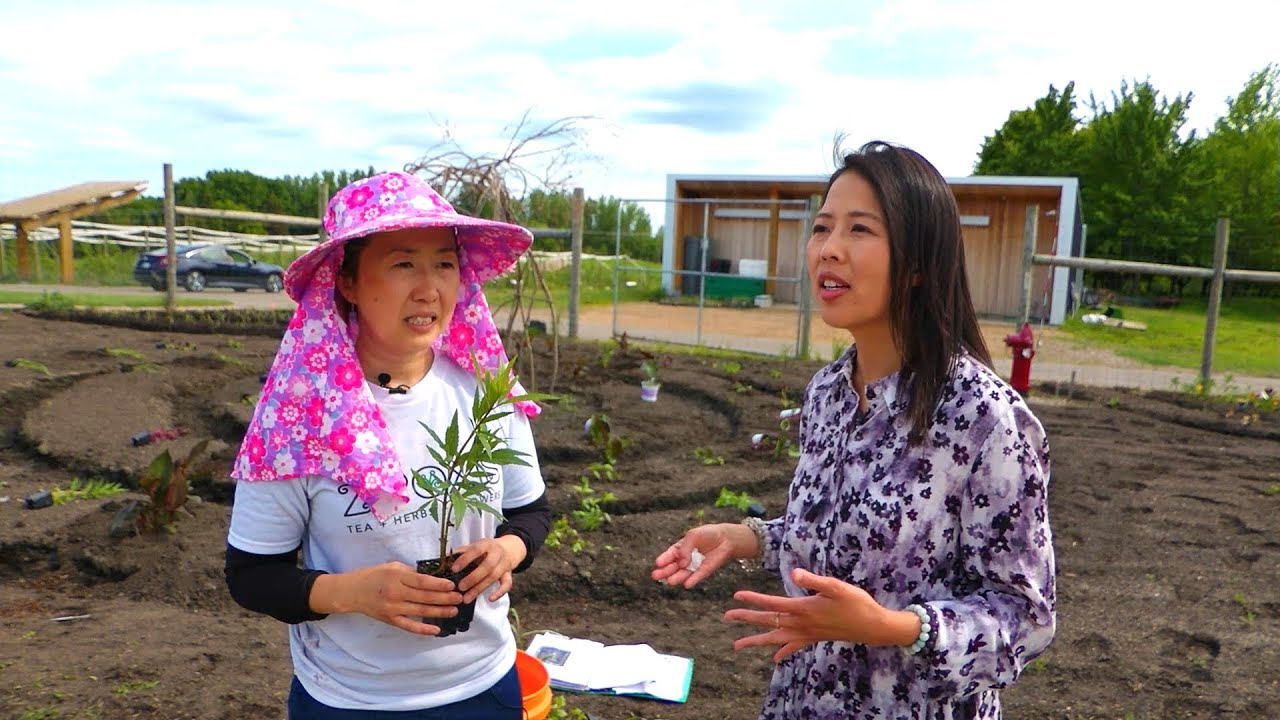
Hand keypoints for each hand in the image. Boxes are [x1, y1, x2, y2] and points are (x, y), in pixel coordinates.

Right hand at [313, 561, 462, 635]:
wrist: (351, 592)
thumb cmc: (372, 576)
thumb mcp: (391, 567)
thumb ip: (410, 572)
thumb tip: (431, 577)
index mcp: (396, 577)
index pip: (422, 581)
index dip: (439, 584)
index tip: (453, 585)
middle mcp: (395, 593)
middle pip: (425, 597)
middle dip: (445, 598)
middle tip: (460, 598)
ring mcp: (392, 608)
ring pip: (420, 611)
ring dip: (439, 611)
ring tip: (454, 610)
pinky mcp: (390, 620)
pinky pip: (409, 626)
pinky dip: (423, 629)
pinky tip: (436, 630)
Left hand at [452, 536, 523, 602]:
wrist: (509, 549)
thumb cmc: (486, 549)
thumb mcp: (475, 546)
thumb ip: (462, 552)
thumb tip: (444, 559)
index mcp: (486, 544)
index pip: (476, 550)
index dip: (465, 559)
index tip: (453, 569)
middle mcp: (497, 553)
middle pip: (487, 566)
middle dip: (473, 578)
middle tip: (460, 587)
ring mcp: (504, 564)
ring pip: (494, 577)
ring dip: (480, 589)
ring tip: (466, 599)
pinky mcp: (508, 574)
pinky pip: (507, 584)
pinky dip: (500, 593)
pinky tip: (490, 599)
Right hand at [651, 523, 754, 588]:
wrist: (726, 538)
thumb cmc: (707, 534)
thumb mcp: (693, 536)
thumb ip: (685, 548)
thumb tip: (681, 563)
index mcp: (680, 548)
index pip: (670, 554)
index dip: (664, 559)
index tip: (658, 563)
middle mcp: (685, 559)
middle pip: (673, 566)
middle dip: (665, 571)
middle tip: (656, 576)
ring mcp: (694, 566)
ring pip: (683, 573)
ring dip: (676, 578)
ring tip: (670, 581)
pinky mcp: (704, 571)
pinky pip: (697, 576)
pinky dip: (692, 580)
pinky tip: (687, 584)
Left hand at [724, 568, 914, 661]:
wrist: (873, 626)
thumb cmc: (856, 603)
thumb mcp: (836, 586)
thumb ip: (814, 580)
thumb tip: (794, 574)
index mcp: (803, 609)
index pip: (772, 604)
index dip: (754, 599)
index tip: (736, 596)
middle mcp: (801, 624)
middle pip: (768, 621)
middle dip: (747, 619)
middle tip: (726, 616)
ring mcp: (807, 633)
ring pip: (776, 638)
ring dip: (756, 641)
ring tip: (737, 645)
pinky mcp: (815, 638)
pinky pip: (794, 647)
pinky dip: (783, 651)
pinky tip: (775, 658)